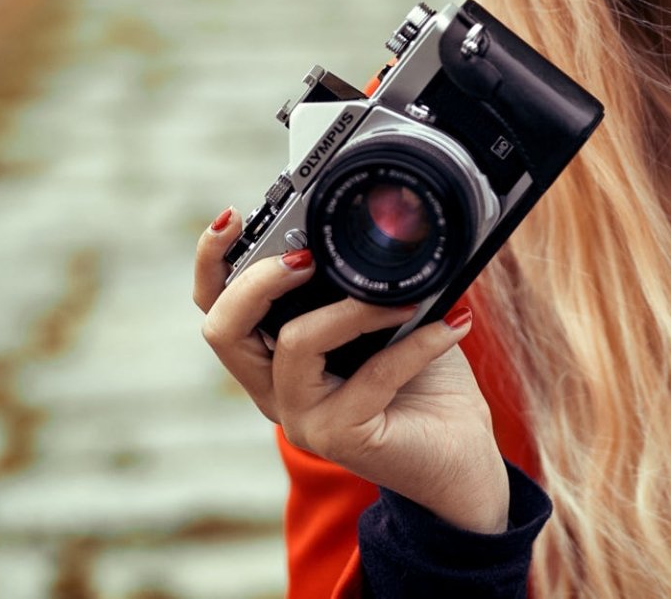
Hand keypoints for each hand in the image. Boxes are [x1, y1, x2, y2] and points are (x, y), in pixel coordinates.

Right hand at [193, 208, 510, 532]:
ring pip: (295, 344)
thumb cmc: (423, 382)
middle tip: (307, 258)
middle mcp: (276, 389)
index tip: (232, 216)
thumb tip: (387, 226)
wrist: (460, 455)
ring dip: (353, 309)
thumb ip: (368, 283)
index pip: (218, 307)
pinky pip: (372, 376)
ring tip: (405, 297)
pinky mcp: (342, 438)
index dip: (210, 261)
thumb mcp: (390, 318)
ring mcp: (304, 418)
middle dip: (258, 280)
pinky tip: (452, 325)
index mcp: (275, 357)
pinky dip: (418, 343)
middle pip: (224, 329)